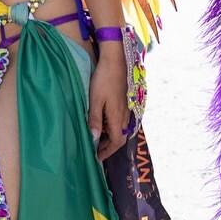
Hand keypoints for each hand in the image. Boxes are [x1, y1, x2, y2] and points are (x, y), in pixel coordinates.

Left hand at [87, 45, 129, 161]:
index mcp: (117, 117)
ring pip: (121, 129)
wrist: (116, 62)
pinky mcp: (125, 102)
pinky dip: (114, 127)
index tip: (97, 158)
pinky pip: (122, 121)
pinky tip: (105, 123)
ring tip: (99, 138)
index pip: (116, 142)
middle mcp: (124, 115)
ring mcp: (126, 108)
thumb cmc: (103, 80)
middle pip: (120, 137)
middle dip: (109, 146)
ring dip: (111, 137)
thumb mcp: (94, 100)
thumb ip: (94, 119)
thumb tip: (94, 138)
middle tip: (97, 150)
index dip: (107, 151)